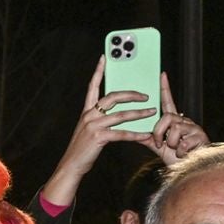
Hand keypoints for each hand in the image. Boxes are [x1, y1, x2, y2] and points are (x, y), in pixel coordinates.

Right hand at [40, 59, 160, 207]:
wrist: (71, 165)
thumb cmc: (82, 149)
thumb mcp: (89, 130)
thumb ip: (101, 120)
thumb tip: (120, 114)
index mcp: (86, 111)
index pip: (92, 86)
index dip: (98, 71)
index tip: (104, 58)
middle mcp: (89, 115)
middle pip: (113, 96)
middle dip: (132, 94)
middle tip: (146, 94)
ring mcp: (93, 125)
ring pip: (121, 114)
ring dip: (139, 113)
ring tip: (152, 112)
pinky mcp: (98, 137)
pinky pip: (122, 133)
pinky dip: (136, 134)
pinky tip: (146, 135)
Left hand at [147, 72, 208, 164]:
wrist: (192, 170)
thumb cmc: (177, 158)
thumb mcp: (159, 147)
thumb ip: (148, 138)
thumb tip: (132, 132)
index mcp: (175, 122)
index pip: (168, 102)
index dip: (165, 89)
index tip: (161, 75)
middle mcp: (185, 121)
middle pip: (167, 117)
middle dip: (159, 132)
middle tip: (161, 143)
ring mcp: (194, 128)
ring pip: (175, 129)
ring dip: (171, 143)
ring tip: (176, 150)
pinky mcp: (201, 137)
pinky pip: (183, 142)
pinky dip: (180, 151)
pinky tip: (184, 154)